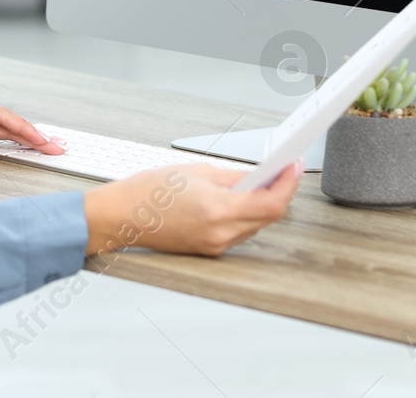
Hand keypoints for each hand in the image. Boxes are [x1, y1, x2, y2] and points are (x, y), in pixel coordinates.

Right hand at [82, 162, 301, 257]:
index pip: (271, 203)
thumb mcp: (197, 171)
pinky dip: (246, 214)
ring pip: (256, 225)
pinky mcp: (209, 249)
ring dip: (263, 203)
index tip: (293, 166)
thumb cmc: (149, 191)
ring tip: (263, 180)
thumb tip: (260, 175)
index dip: (288, 183)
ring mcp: (215, 245)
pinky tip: (243, 198)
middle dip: (279, 191)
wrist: (122, 215)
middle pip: (268, 216)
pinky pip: (239, 231)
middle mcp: (219, 233)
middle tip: (282, 169)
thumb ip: (234, 176)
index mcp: (217, 210)